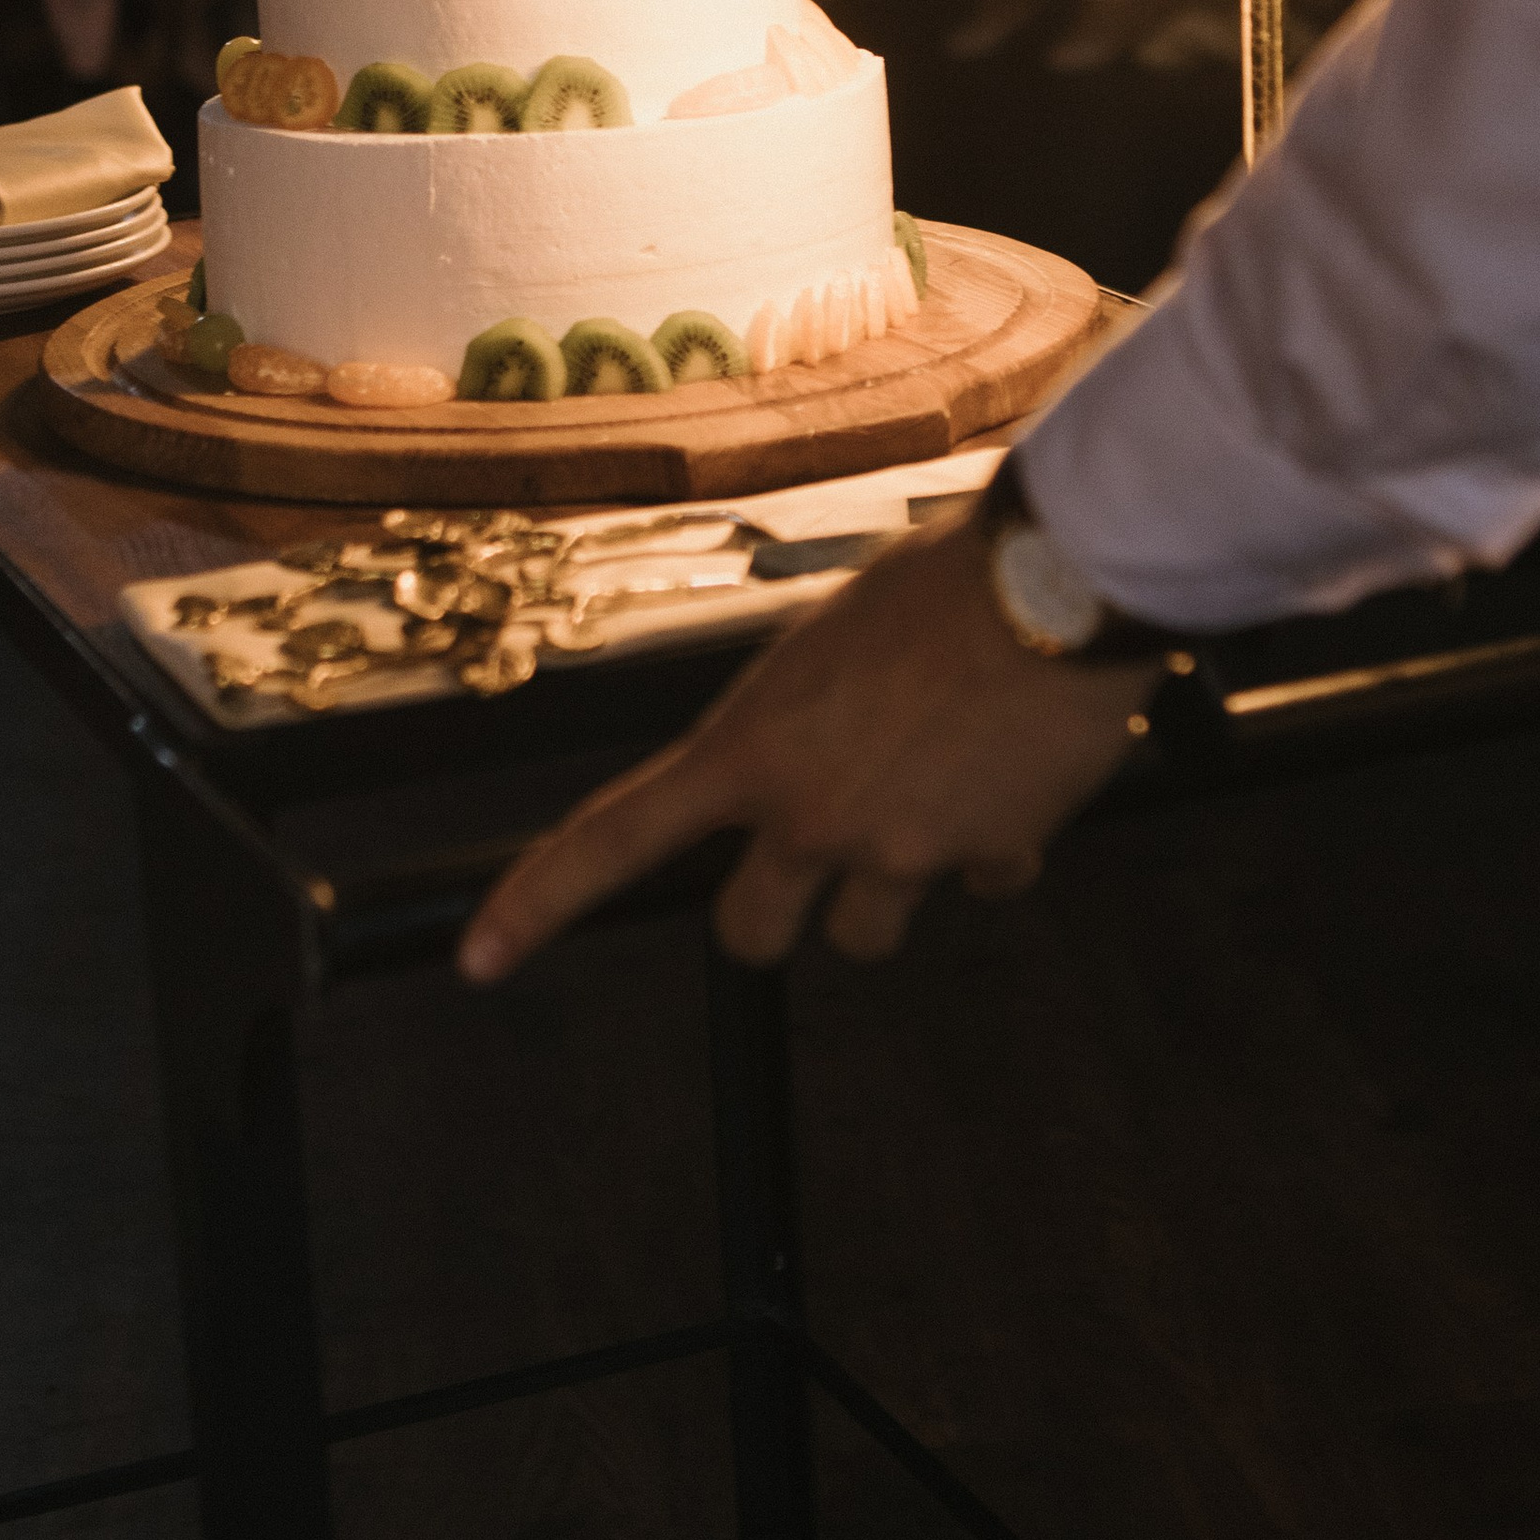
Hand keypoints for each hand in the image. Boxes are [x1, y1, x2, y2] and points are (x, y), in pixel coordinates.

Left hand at [456, 521, 1152, 979]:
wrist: (1060, 579)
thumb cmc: (942, 579)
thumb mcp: (828, 642)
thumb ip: (799, 721)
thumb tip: (816, 760)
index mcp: (750, 744)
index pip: (612, 838)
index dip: (535, 905)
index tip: (479, 961)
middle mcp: (809, 815)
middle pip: (748, 934)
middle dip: (773, 913)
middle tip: (812, 863)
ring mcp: (897, 851)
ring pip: (866, 932)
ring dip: (893, 884)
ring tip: (939, 793)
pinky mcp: (988, 859)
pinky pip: (984, 881)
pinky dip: (995, 846)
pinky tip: (1017, 775)